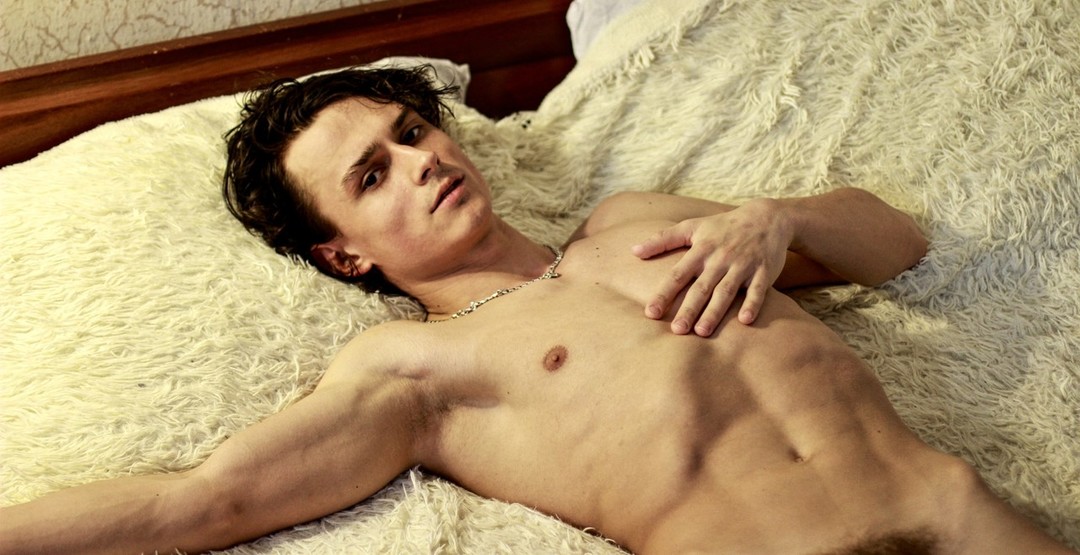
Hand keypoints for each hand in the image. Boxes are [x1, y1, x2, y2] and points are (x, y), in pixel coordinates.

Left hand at [631, 198, 792, 334]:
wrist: (767, 218)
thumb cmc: (723, 226)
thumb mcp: (692, 227)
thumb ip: (663, 239)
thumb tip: (633, 251)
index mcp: (701, 250)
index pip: (678, 274)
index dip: (664, 294)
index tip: (651, 313)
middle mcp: (720, 258)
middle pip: (701, 288)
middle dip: (688, 309)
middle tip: (676, 330)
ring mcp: (742, 265)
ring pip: (726, 292)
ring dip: (714, 312)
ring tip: (701, 332)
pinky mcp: (763, 272)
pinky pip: (757, 290)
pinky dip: (752, 304)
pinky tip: (744, 321)